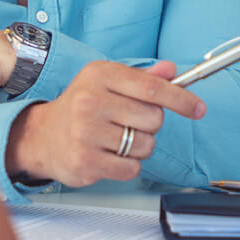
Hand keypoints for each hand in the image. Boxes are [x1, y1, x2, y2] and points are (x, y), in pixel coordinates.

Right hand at [6, 60, 205, 186]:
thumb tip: (172, 71)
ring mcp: (86, 132)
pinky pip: (131, 168)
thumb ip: (142, 78)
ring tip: (115, 140)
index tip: (198, 108)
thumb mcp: (107, 82)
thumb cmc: (80, 107)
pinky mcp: (85, 161)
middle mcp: (90, 101)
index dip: (181, 99)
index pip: (152, 88)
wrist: (41, 136)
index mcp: (99, 75)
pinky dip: (127, 166)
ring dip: (139, 147)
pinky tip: (109, 156)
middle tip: (128, 123)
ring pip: (145, 145)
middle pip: (154, 119)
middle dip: (150, 125)